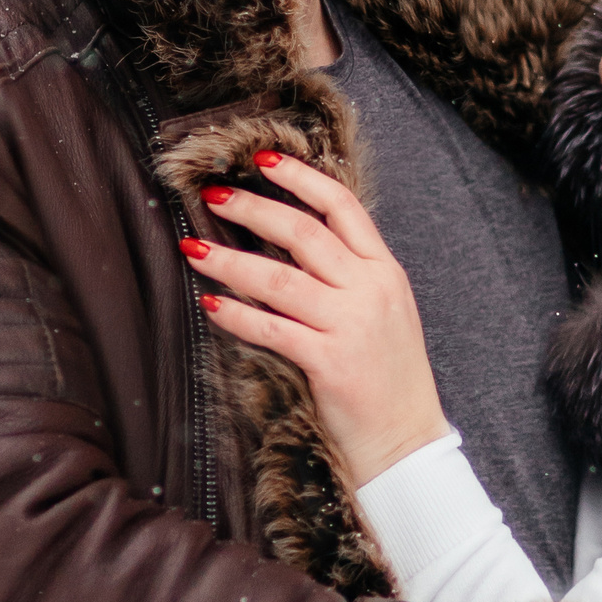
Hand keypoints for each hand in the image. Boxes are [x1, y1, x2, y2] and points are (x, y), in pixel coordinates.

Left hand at [181, 152, 448, 485]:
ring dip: (231, 260)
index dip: (302, 178)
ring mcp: (353, 326)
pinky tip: (211, 304)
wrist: (408, 441)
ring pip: (280, 279)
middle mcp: (371, 290)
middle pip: (305, 232)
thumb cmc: (389, 378)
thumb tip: (291, 242)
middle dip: (253, 208)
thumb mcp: (384, 311)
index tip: (265, 160)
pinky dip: (237, 315)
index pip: (343, 206)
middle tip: (212, 195)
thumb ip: (350, 275)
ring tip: (193, 248)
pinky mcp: (331, 363)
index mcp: (386, 271)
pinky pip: (272, 330)